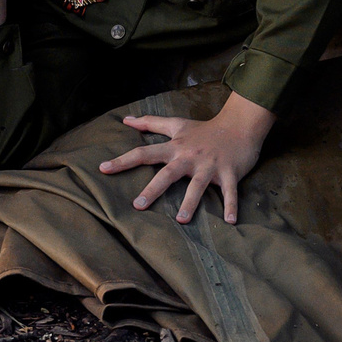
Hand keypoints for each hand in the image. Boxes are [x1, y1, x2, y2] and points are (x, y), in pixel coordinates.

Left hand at [100, 90, 275, 223]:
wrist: (239, 126)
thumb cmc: (204, 130)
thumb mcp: (177, 125)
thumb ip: (151, 123)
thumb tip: (126, 120)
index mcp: (175, 148)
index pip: (144, 154)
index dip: (123, 161)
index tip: (103, 169)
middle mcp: (189, 157)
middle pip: (168, 174)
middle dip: (153, 189)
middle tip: (137, 205)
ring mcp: (210, 165)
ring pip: (198, 185)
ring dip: (190, 202)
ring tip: (181, 220)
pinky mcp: (229, 172)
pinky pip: (230, 192)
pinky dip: (231, 206)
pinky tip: (230, 221)